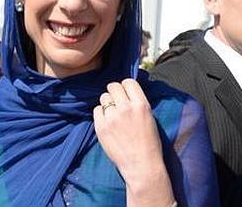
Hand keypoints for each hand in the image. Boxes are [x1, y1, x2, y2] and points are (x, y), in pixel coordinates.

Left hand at [93, 79, 174, 205]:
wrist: (141, 165)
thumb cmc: (149, 143)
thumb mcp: (149, 117)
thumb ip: (137, 103)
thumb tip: (125, 91)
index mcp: (141, 105)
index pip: (128, 81)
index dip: (125, 86)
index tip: (125, 93)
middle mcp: (126, 108)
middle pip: (112, 86)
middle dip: (114, 92)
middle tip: (117, 102)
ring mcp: (112, 117)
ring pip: (103, 97)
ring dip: (107, 103)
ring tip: (113, 115)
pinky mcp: (101, 126)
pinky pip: (96, 110)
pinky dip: (101, 114)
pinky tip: (107, 122)